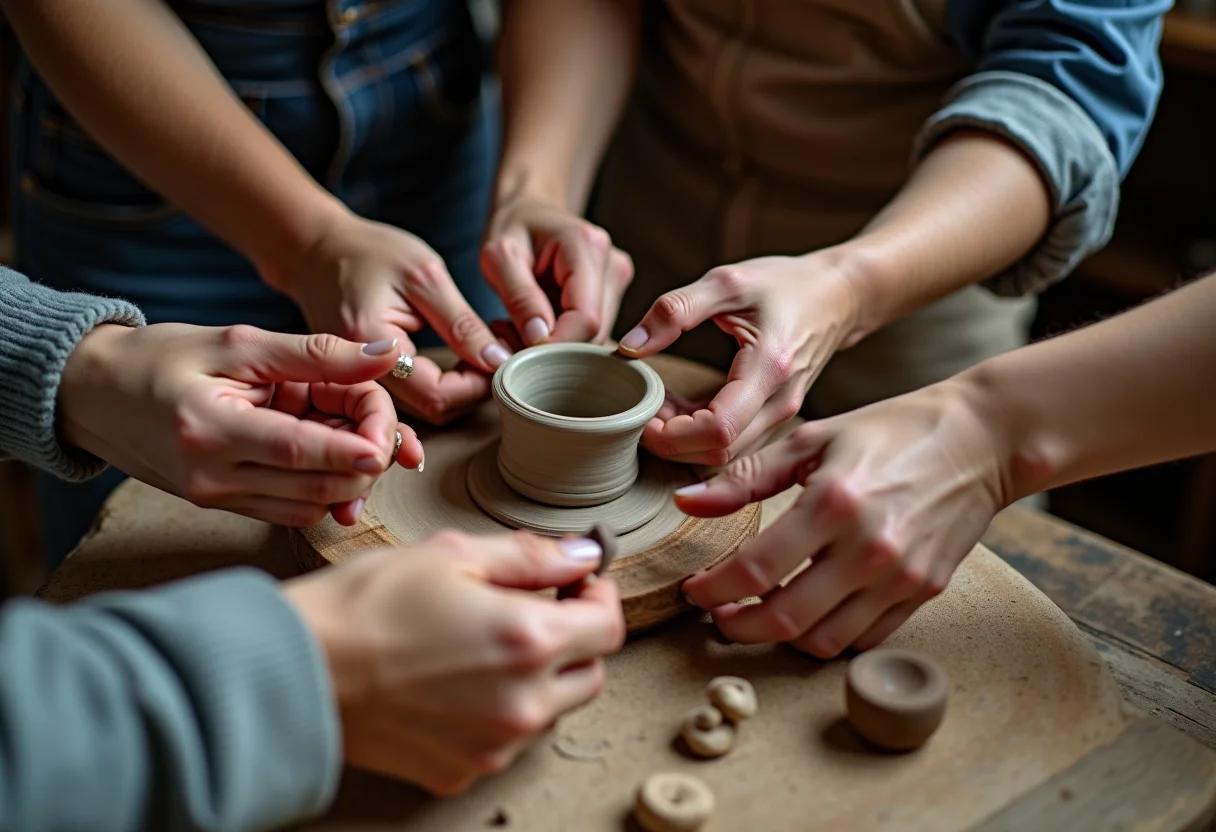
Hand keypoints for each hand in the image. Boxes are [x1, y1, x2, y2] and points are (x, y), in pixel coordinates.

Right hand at [59, 324, 422, 526]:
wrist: (89, 395)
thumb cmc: (159, 359)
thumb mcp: (237, 342)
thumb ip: (314, 353)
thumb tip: (384, 353)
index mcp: (210, 430)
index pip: (296, 449)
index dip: (349, 450)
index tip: (390, 444)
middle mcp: (212, 477)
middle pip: (312, 487)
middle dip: (363, 462)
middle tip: (385, 425)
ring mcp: (216, 498)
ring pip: (307, 505)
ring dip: (346, 477)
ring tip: (355, 431)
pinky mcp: (221, 506)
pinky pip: (288, 508)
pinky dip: (319, 485)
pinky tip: (327, 450)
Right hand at [277, 210, 511, 424]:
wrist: (316, 248)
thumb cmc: (369, 251)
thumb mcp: (425, 276)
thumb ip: (461, 323)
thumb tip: (497, 361)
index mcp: (370, 346)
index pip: (437, 395)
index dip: (479, 383)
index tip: (503, 355)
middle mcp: (360, 375)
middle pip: (433, 410)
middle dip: (474, 388)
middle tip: (499, 352)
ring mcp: (363, 380)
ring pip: (426, 406)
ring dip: (462, 388)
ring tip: (484, 351)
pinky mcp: (370, 377)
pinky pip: (414, 394)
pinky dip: (445, 382)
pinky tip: (461, 355)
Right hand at [284, 529, 625, 795]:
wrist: (295, 673)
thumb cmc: (363, 608)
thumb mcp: (451, 555)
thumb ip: (529, 556)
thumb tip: (579, 553)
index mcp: (528, 641)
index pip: (608, 625)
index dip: (598, 595)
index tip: (578, 582)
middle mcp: (522, 703)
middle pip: (590, 673)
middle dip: (573, 638)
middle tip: (533, 608)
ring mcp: (493, 745)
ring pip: (550, 709)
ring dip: (537, 677)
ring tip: (480, 644)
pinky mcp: (462, 771)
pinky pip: (505, 739)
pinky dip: (497, 710)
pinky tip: (455, 681)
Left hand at [481, 195, 633, 344]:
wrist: (530, 209)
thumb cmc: (512, 228)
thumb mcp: (500, 257)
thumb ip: (519, 296)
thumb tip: (539, 337)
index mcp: (586, 246)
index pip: (585, 318)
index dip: (556, 346)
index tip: (519, 355)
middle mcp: (612, 262)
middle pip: (594, 331)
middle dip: (554, 348)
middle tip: (510, 341)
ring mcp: (616, 278)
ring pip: (595, 336)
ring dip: (557, 345)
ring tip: (518, 329)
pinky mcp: (613, 293)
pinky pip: (592, 331)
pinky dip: (563, 338)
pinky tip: (537, 327)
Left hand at [616, 250, 863, 465]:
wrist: (840, 295)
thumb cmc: (787, 284)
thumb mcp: (727, 282)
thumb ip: (676, 310)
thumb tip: (629, 346)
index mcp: (770, 368)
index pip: (717, 429)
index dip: (672, 434)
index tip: (641, 412)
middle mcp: (780, 402)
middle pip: (718, 453)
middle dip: (670, 443)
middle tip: (637, 412)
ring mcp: (781, 415)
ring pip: (724, 455)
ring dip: (682, 442)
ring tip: (654, 406)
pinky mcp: (774, 417)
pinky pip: (732, 442)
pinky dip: (697, 435)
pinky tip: (675, 408)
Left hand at [676, 378, 1009, 657]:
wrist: (981, 440)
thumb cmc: (891, 432)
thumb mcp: (812, 440)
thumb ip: (745, 477)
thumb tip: (687, 503)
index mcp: (833, 503)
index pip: (756, 570)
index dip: (712, 589)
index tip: (694, 589)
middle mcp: (869, 548)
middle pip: (785, 619)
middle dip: (737, 626)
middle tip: (718, 613)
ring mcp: (900, 577)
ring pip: (823, 640)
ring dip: (780, 638)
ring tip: (759, 614)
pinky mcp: (924, 592)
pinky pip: (863, 639)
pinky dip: (826, 636)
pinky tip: (809, 612)